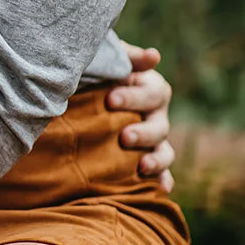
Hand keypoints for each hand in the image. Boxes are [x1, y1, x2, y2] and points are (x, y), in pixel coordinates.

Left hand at [107, 43, 174, 190]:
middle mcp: (155, 113)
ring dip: (157, 159)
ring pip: (165, 151)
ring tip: (142, 166)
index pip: (153, 92)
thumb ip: (126, 55)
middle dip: (143, 132)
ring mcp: (153, 138)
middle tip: (124, 137)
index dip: (135, 97)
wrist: (79, 94)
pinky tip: (161, 189)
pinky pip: (161, 172)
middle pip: (160, 125)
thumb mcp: (107, 58)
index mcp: (149, 86)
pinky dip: (162, 180)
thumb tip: (154, 56)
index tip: (110, 100)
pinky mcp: (146, 157)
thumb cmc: (96, 71)